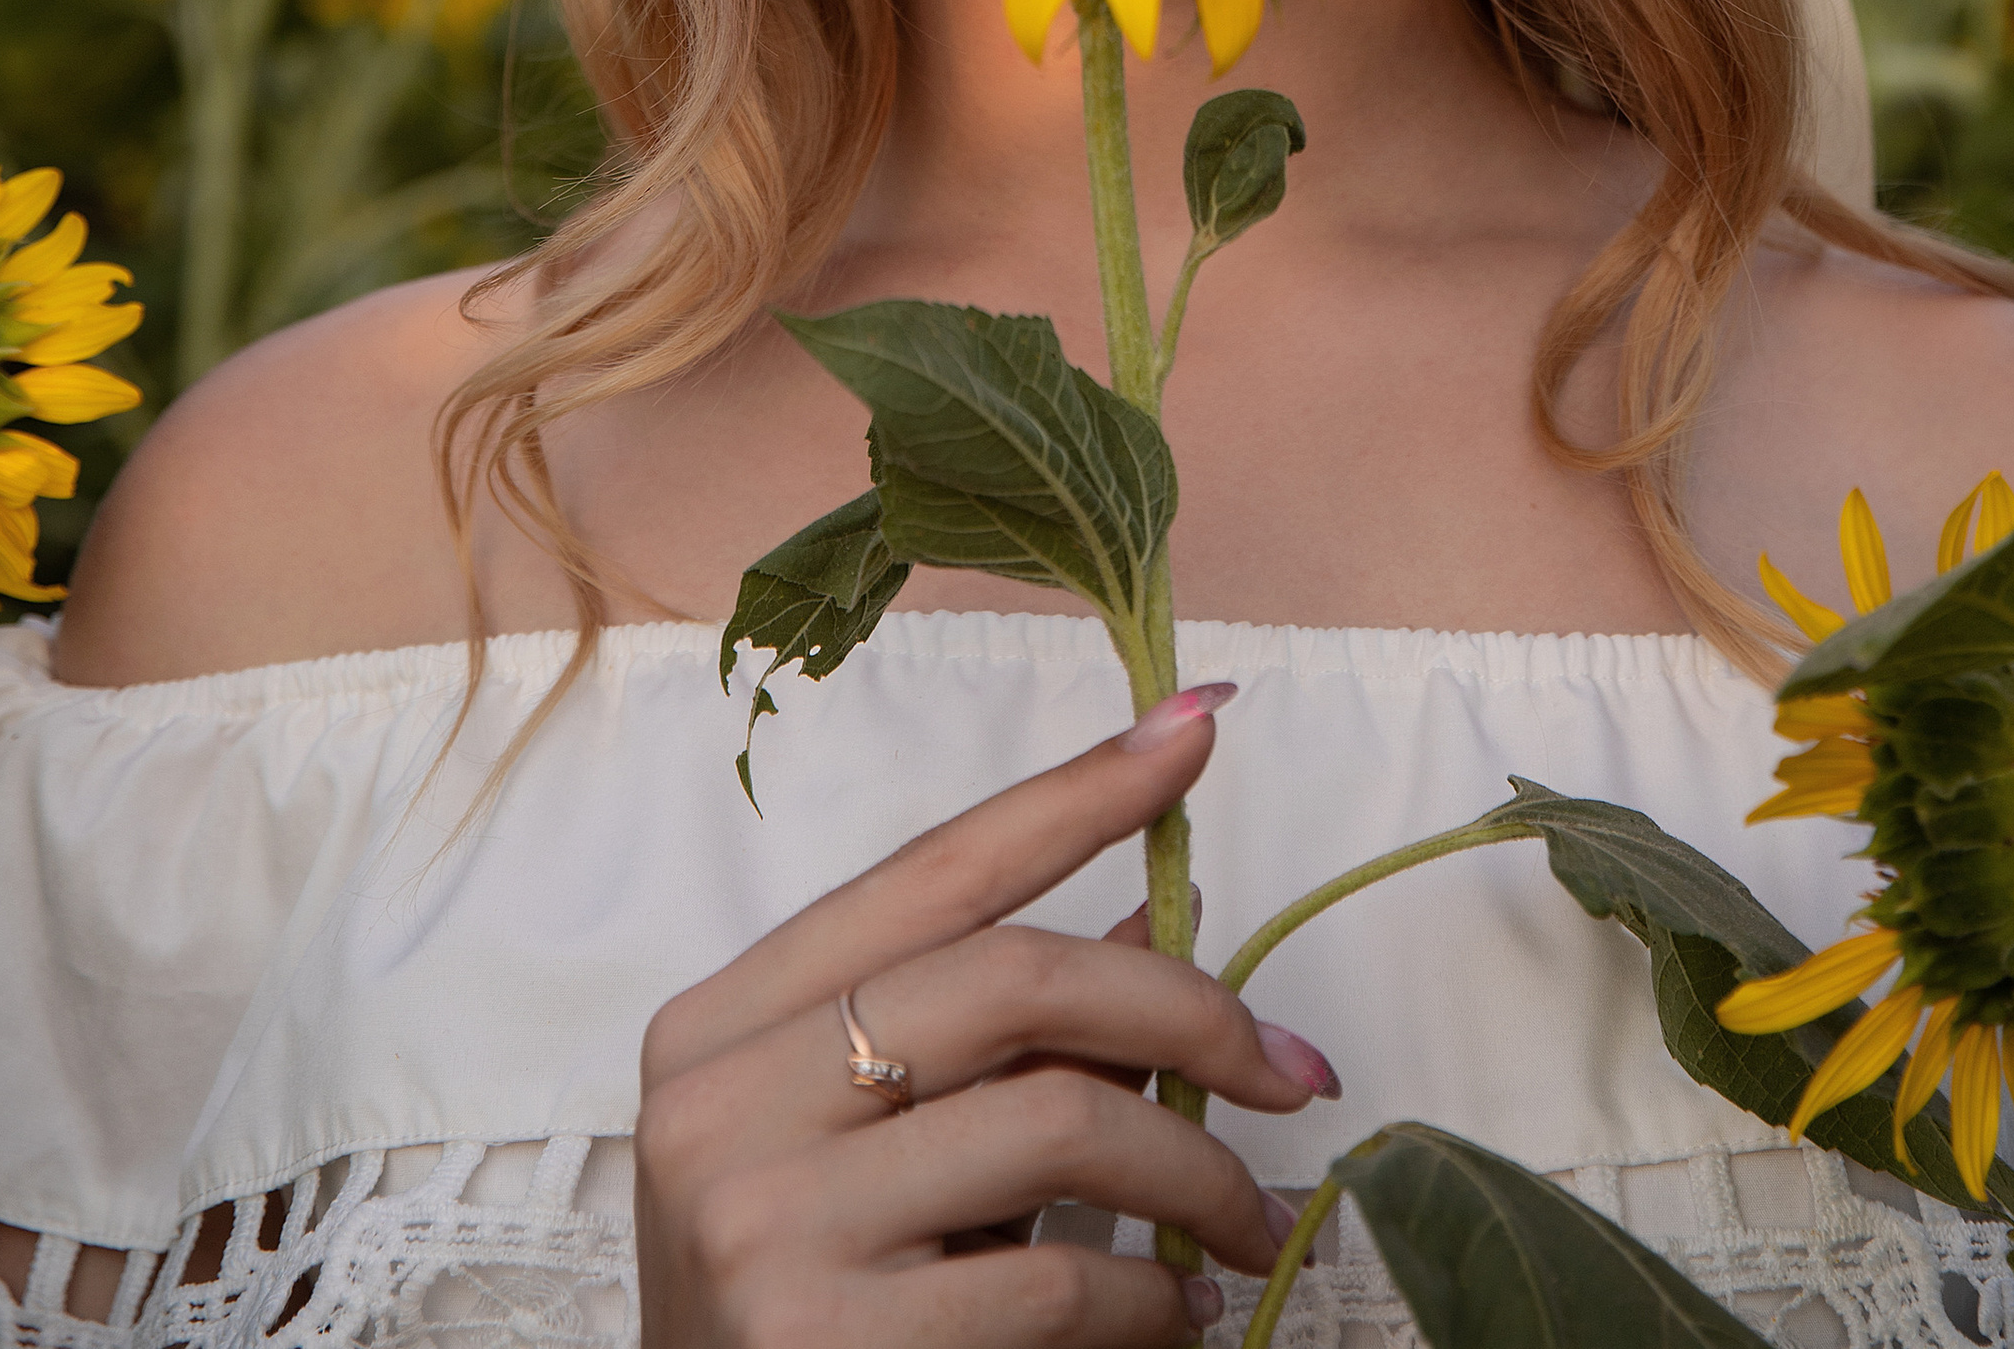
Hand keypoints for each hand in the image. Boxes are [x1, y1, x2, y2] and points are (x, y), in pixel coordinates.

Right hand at [635, 685, 1340, 1345]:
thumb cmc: (810, 1311)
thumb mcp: (878, 1154)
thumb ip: (997, 1042)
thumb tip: (1158, 919)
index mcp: (723, 1026)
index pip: (934, 872)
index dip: (1075, 794)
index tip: (1195, 727)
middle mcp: (723, 1106)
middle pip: (1016, 977)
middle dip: (1189, 1010)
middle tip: (1291, 1070)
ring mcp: (764, 1226)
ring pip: (1061, 1123)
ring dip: (1198, 1173)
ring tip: (1246, 1222)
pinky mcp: (823, 1344)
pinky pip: (1056, 1286)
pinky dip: (1152, 1302)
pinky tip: (1175, 1315)